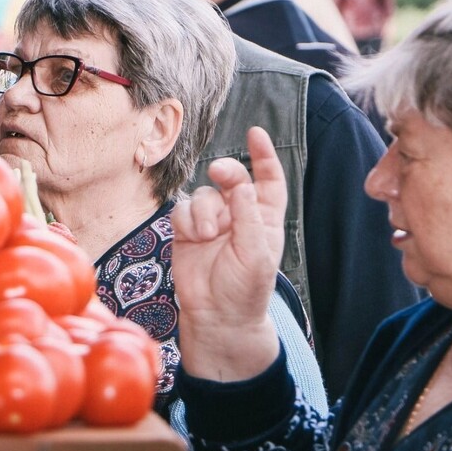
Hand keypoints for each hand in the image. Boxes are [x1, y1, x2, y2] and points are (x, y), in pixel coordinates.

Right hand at [171, 126, 284, 380]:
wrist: (217, 317)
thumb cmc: (245, 289)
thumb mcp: (255, 252)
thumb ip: (247, 214)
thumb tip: (239, 181)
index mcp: (265, 217)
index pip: (268, 179)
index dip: (263, 156)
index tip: (255, 133)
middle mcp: (238, 215)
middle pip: (231, 178)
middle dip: (226, 172)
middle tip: (221, 173)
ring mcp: (211, 222)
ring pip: (203, 194)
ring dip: (205, 210)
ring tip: (208, 235)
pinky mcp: (187, 231)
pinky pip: (183, 209)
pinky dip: (187, 220)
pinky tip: (192, 237)